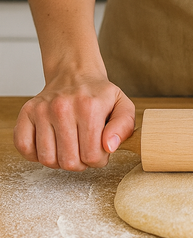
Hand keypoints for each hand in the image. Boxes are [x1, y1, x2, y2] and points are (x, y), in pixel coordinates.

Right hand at [13, 74, 135, 170]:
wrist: (75, 74)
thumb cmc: (99, 95)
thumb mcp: (122, 105)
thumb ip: (124, 126)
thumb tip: (109, 146)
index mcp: (89, 107)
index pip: (92, 156)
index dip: (98, 160)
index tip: (99, 149)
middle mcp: (63, 107)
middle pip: (69, 162)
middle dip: (80, 163)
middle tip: (84, 149)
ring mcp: (42, 110)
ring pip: (47, 159)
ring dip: (59, 160)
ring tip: (69, 147)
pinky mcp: (26, 113)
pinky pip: (24, 147)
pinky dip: (36, 154)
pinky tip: (50, 145)